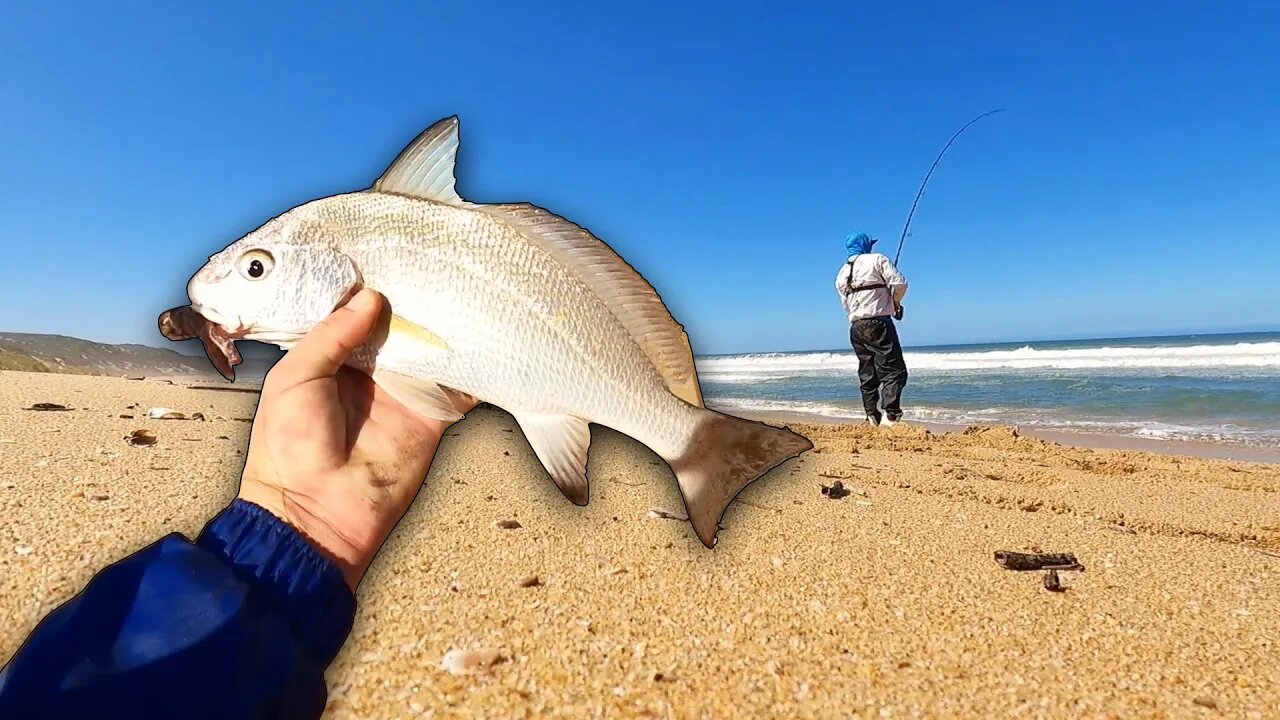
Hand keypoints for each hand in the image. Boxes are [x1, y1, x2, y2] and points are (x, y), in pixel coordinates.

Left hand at [237, 288, 476, 589]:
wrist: (315, 515)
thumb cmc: (289, 447)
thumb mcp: (295, 378)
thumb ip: (331, 335)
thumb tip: (372, 296)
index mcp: (330, 356)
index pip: (355, 309)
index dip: (368, 282)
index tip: (385, 248)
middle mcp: (371, 368)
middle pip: (400, 321)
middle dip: (413, 296)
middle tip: (431, 260)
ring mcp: (404, 390)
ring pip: (433, 345)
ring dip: (446, 324)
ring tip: (461, 287)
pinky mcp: (433, 415)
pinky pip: (460, 384)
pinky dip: (475, 364)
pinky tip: (485, 336)